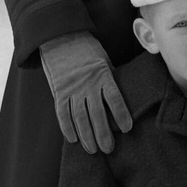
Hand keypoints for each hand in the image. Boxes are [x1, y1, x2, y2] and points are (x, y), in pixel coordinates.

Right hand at [39, 32, 132, 153]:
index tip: (127, 128)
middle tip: (108, 149)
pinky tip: (73, 139)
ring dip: (86, 135)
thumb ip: (110, 79)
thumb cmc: (87, 50)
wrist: (61, 37)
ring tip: (92, 150)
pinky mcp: (59, 91)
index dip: (121, 114)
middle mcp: (87, 83)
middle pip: (96, 113)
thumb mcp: (104, 60)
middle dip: (103, 133)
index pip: (114, 98)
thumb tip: (123, 98)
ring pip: (79, 117)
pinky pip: (62, 112)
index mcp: (102, 74)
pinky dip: (67, 127)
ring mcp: (72, 88)